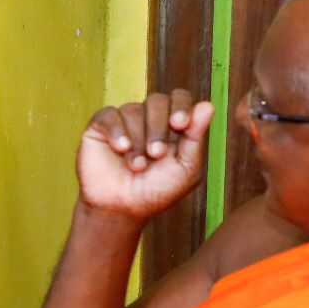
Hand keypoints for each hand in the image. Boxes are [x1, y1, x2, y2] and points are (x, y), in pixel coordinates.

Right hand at [77, 91, 213, 220]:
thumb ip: (196, 138)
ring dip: (137, 140)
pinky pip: (109, 115)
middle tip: (156, 154)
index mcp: (173, 125)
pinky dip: (116, 131)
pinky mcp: (100, 127)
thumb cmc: (156, 192)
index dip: (181, 105)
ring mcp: (124, 121)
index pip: (180, 98)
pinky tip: (120, 149)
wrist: (120, 209)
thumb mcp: (185, 170)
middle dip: (159, 127)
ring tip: (136, 166)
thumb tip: (207, 105)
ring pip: (133, 110)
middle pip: (157, 100)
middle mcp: (149, 118)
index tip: (180, 124)